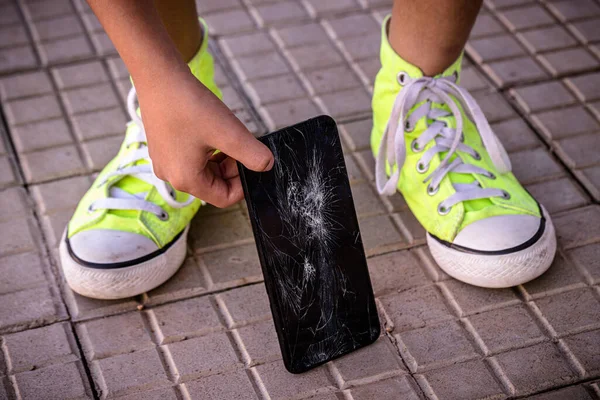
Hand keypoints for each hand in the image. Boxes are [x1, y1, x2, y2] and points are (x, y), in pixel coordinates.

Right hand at [136, 67, 273, 207]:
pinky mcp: (164, 148)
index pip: (224, 198)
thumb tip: (267, 166)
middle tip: (238, 142)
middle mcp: (171, 176)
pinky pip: (193, 158)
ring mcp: (165, 162)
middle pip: (215, 184)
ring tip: (225, 133)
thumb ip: (252, 154)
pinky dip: (208, 148)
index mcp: (186, 179)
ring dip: (222, 157)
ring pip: (205, 170)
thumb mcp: (229, 132)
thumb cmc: (188, 104)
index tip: (250, 160)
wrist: (158, 75)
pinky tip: (211, 128)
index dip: (243, 183)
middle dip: (232, 167)